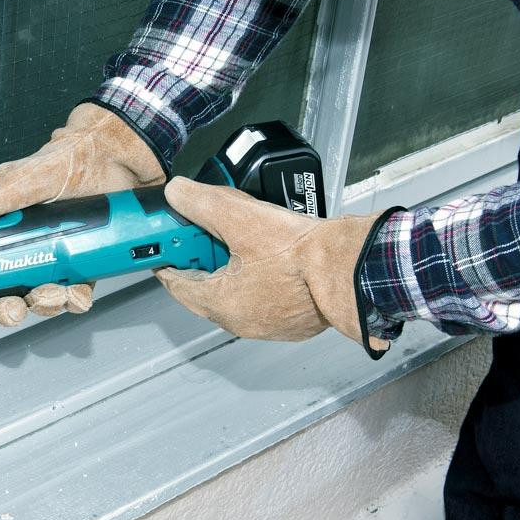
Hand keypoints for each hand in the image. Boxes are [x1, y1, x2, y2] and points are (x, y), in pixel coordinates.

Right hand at [0, 103, 164, 325]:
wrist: (118, 155)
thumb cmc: (71, 160)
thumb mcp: (27, 177)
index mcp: (10, 229)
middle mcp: (32, 245)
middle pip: (14, 290)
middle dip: (16, 305)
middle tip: (20, 303)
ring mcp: (59, 255)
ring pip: (47, 295)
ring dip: (48, 302)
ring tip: (55, 293)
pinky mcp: (87, 261)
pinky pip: (78, 291)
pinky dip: (77, 299)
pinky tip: (78, 293)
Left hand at [153, 177, 389, 352]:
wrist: (353, 269)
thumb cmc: (301, 254)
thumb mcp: (240, 217)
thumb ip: (202, 203)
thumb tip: (177, 193)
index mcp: (220, 303)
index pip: (177, 284)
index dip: (168, 261)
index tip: (166, 248)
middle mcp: (241, 322)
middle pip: (206, 291)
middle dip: (202, 263)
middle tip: (205, 237)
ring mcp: (269, 326)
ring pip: (236, 296)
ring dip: (232, 272)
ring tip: (239, 242)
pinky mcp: (295, 322)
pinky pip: (265, 301)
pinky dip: (259, 282)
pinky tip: (269, 259)